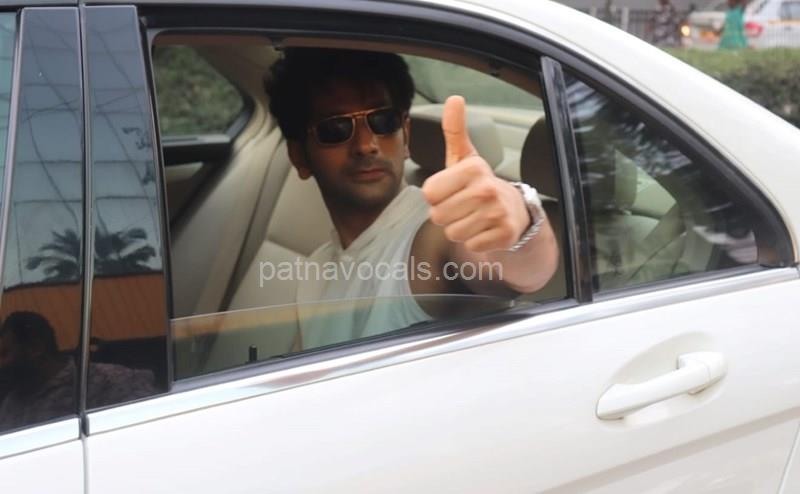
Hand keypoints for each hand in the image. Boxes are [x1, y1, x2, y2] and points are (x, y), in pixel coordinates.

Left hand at [421, 96, 530, 252]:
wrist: (514, 210)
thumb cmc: (479, 184)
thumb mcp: (464, 157)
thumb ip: (454, 130)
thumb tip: (454, 99)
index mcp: (473, 168)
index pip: (429, 193)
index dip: (436, 195)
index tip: (452, 190)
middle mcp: (486, 189)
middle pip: (438, 215)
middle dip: (446, 214)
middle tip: (463, 206)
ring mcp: (497, 213)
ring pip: (452, 232)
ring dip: (459, 228)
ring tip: (473, 217)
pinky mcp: (503, 235)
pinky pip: (469, 245)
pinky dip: (474, 241)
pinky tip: (484, 229)